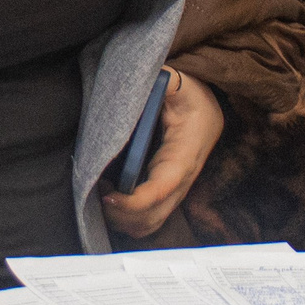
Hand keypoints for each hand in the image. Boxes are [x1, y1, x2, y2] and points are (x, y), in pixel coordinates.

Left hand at [106, 69, 223, 239]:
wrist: (209, 109)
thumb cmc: (192, 96)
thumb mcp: (181, 83)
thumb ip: (165, 81)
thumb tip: (149, 81)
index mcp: (185, 153)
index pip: (161, 189)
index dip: (134, 201)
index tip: (106, 195)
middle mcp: (183, 179)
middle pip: (153, 216)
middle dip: (121, 215)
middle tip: (95, 192)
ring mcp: (176, 191)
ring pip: (150, 224)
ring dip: (123, 220)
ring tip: (102, 195)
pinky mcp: (167, 195)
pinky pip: (149, 220)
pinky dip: (128, 220)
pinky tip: (111, 199)